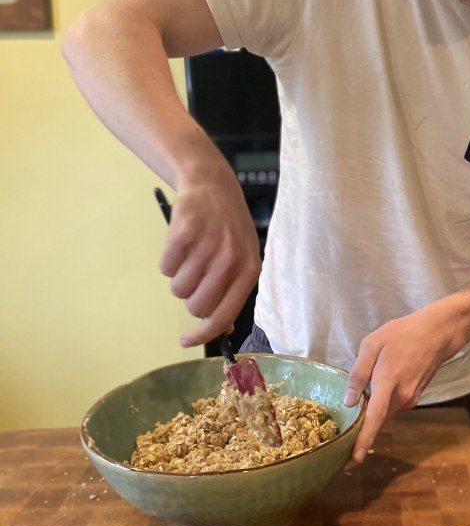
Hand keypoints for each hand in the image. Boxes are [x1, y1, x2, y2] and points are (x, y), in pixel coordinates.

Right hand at [158, 171, 261, 346]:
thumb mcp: (242, 257)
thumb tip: (223, 329)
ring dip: (179, 277)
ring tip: (190, 254)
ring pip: (178, 288)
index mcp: (248, 270)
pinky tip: (181, 243)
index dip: (203, 333)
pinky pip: (166, 267)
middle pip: (195, 306)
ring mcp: (207, 246)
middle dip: (190, 297)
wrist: (211, 184)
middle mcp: (230, 260)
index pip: (223, 315)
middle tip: (195, 276)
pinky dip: (168, 260)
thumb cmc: (227, 227)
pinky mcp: (183, 233)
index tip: (187, 341)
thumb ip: (233, 292)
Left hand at [343, 302, 463, 463]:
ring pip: (385, 415)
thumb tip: (349, 401)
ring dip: (371, 419)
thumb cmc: (402, 334)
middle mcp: (401, 398)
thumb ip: (359, 373)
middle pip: (378, 422)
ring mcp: (410, 399)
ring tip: (353, 417)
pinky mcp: (414, 396)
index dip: (363, 440)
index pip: (374, 419)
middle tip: (341, 441)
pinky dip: (381, 408)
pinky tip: (372, 398)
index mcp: (387, 383)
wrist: (438, 333)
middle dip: (361, 433)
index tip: (354, 461)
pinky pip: (392, 408)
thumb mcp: (372, 344)